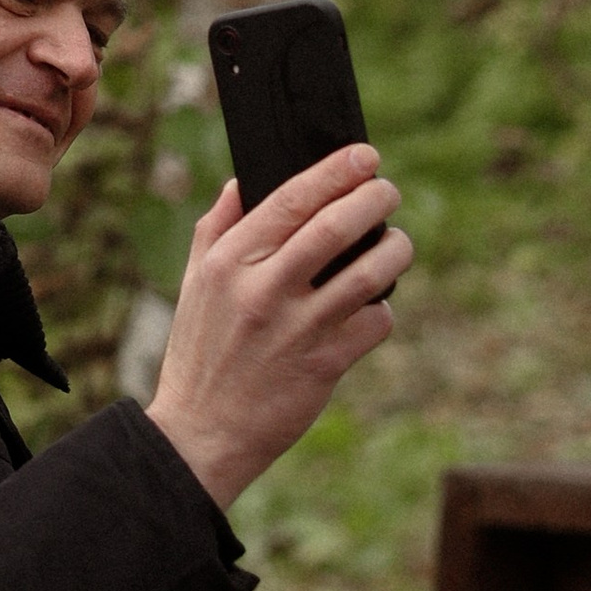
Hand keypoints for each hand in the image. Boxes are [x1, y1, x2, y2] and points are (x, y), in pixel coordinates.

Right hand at [145, 151, 410, 512]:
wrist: (201, 434)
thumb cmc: (200, 352)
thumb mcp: (193, 283)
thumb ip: (216, 228)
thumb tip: (243, 181)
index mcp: (228, 262)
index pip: (291, 199)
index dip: (335, 171)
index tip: (365, 156)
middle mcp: (262, 290)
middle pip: (337, 226)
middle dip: (376, 198)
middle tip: (388, 191)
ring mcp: (296, 329)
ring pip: (370, 273)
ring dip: (396, 249)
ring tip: (398, 242)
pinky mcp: (324, 365)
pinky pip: (375, 323)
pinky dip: (382, 309)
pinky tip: (373, 308)